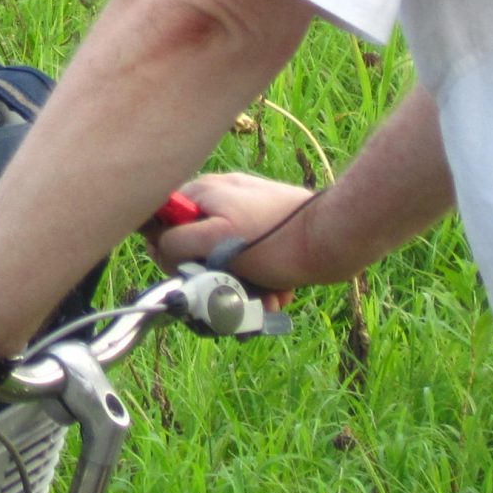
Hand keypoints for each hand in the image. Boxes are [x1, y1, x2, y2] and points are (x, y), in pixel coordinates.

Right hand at [148, 172, 320, 298]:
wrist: (333, 239)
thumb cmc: (274, 241)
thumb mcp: (215, 242)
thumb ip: (176, 242)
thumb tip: (160, 250)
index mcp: (202, 193)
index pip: (163, 221)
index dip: (170, 252)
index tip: (191, 275)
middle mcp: (220, 199)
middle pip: (195, 245)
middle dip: (212, 277)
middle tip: (232, 295)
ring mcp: (246, 213)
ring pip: (225, 259)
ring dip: (240, 286)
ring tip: (264, 299)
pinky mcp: (268, 230)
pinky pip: (251, 260)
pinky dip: (261, 280)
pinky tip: (277, 293)